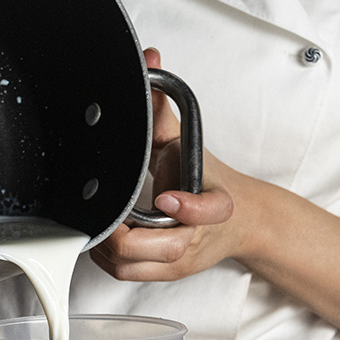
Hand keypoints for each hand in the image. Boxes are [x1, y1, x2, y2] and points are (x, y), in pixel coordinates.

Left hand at [91, 48, 236, 281]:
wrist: (242, 221)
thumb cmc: (210, 181)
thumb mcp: (189, 142)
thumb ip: (164, 109)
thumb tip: (151, 65)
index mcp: (216, 205)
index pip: (209, 210)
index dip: (188, 207)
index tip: (166, 197)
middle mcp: (198, 237)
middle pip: (159, 248)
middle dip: (122, 231)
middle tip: (104, 210)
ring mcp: (181, 260)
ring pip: (136, 266)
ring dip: (108, 246)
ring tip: (97, 223)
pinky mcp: (168, 274)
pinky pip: (128, 275)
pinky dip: (108, 259)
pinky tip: (101, 239)